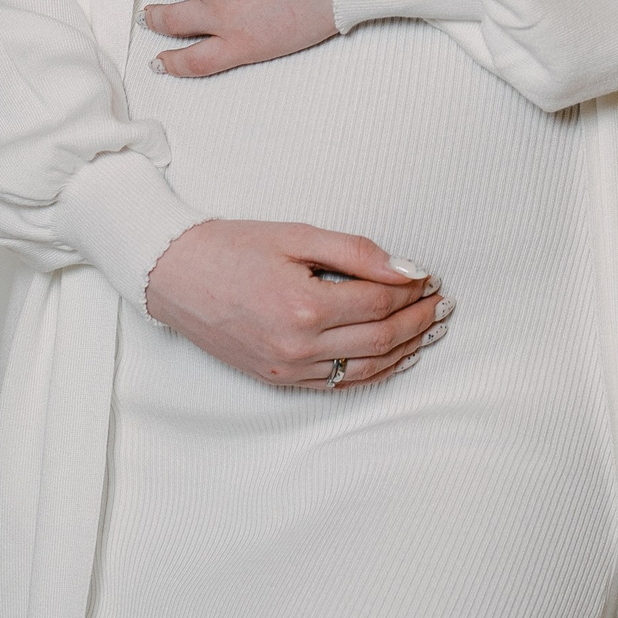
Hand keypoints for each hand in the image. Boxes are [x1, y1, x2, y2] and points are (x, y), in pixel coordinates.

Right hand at [144, 219, 448, 388]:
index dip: (413, 291)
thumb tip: (409, 270)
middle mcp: (298, 345)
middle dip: (419, 321)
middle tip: (444, 305)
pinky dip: (374, 371)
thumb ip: (356, 252)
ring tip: (430, 331)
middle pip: (381, 338)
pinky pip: (339, 382)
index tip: (433, 278)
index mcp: (304, 306)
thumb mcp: (296, 234)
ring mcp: (288, 368)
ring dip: (405, 350)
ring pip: (366, 367)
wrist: (173, 274)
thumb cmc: (232, 246)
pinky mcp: (278, 379)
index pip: (380, 302)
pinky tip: (394, 357)